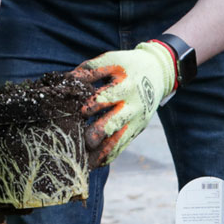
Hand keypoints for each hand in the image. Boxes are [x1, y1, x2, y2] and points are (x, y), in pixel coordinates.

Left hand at [73, 40, 177, 166]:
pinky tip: (92, 163)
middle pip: (112, 123)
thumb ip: (89, 70)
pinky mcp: (137, 129)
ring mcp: (136, 119)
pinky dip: (107, 156)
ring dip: (98, 152)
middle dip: (94, 134)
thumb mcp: (112, 60)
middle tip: (78, 140)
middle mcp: (132, 104)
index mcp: (125, 84)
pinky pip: (121, 146)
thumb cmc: (128, 65)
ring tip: (81, 161)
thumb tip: (64, 81)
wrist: (158, 72)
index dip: (86, 107)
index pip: (103, 98)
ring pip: (117, 140)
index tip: (71, 113)